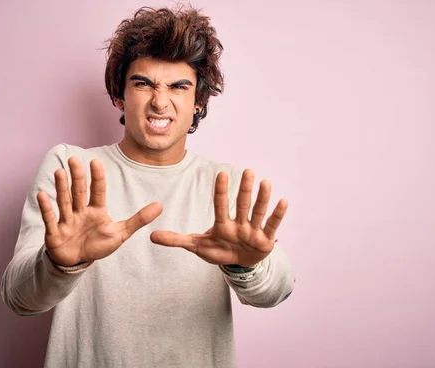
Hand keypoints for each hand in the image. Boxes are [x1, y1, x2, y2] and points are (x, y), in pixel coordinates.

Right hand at [37, 157, 161, 266]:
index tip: (96, 162)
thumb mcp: (121, 233)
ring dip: (62, 188)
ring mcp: (66, 221)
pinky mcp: (55, 232)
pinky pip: (50, 218)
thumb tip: (160, 205)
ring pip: (64, 202)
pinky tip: (42, 194)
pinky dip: (46, 208)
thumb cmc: (97, 244)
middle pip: (79, 192)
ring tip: (59, 172)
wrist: (78, 261)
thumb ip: (139, 219)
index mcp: (96, 210)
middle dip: (77, 177)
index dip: (97, 178)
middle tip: (75, 159)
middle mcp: (80, 212)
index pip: (98, 191)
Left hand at [150, 169, 287, 266]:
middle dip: (244, 189)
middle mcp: (239, 223)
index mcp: (222, 224)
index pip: (221, 205)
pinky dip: (277, 214)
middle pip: (241, 204)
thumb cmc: (219, 251)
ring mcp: (253, 230)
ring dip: (262, 198)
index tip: (222, 174)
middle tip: (248, 171)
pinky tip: (282, 201)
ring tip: (266, 182)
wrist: (239, 264)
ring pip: (257, 212)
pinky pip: (272, 225)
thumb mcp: (197, 247)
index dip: (221, 191)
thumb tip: (151, 237)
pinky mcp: (265, 240)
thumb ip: (176, 240)